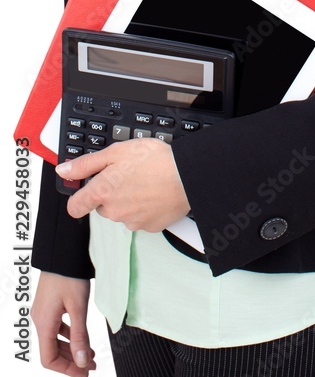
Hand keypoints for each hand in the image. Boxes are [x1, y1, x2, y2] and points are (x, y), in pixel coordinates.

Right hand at [31, 272, 94, 373]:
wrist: (63, 251)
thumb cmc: (68, 274)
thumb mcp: (78, 307)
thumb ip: (80, 336)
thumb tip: (83, 362)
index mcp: (44, 323)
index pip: (49, 359)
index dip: (66, 369)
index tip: (84, 373)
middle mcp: (40, 319)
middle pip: (52, 351)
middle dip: (71, 362)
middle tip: (90, 367)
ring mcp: (43, 312)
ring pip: (55, 340)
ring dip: (72, 349)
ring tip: (90, 354)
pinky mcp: (49, 305)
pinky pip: (56, 328)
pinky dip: (69, 336)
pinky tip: (82, 337)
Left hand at [57, 138, 190, 230]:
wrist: (186, 176)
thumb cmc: (154, 161)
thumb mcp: (116, 152)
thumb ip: (86, 164)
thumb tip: (64, 171)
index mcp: (103, 192)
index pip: (75, 206)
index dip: (79, 197)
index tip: (86, 190)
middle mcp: (114, 211)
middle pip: (102, 205)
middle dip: (110, 192)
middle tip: (128, 174)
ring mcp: (132, 221)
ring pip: (122, 211)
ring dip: (128, 199)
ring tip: (145, 181)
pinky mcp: (149, 227)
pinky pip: (140, 218)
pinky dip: (144, 207)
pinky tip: (154, 192)